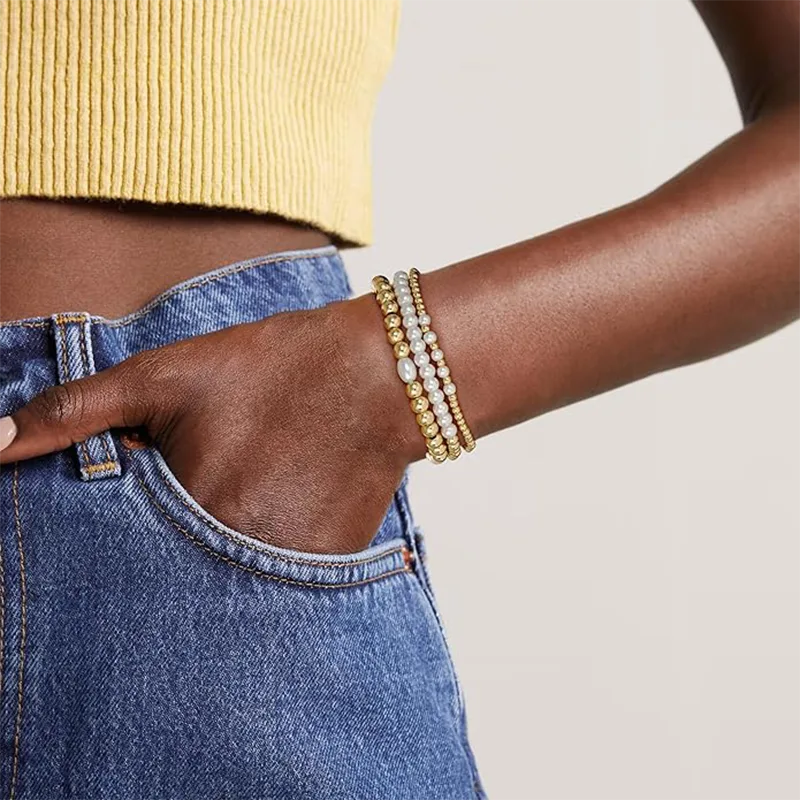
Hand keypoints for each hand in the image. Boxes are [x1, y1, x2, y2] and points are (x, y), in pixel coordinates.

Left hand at [0, 295, 417, 553]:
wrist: (377, 374)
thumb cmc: (271, 368)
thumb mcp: (166, 376)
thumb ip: (74, 411)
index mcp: (190, 507)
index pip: (122, 566)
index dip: (116, 554)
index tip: (120, 548)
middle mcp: (239, 552)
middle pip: (177, 586)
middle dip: (169, 563)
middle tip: (201, 509)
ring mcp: (290, 566)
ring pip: (230, 593)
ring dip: (218, 569)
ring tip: (243, 511)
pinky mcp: (330, 568)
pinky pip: (283, 589)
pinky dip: (267, 568)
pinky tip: (278, 515)